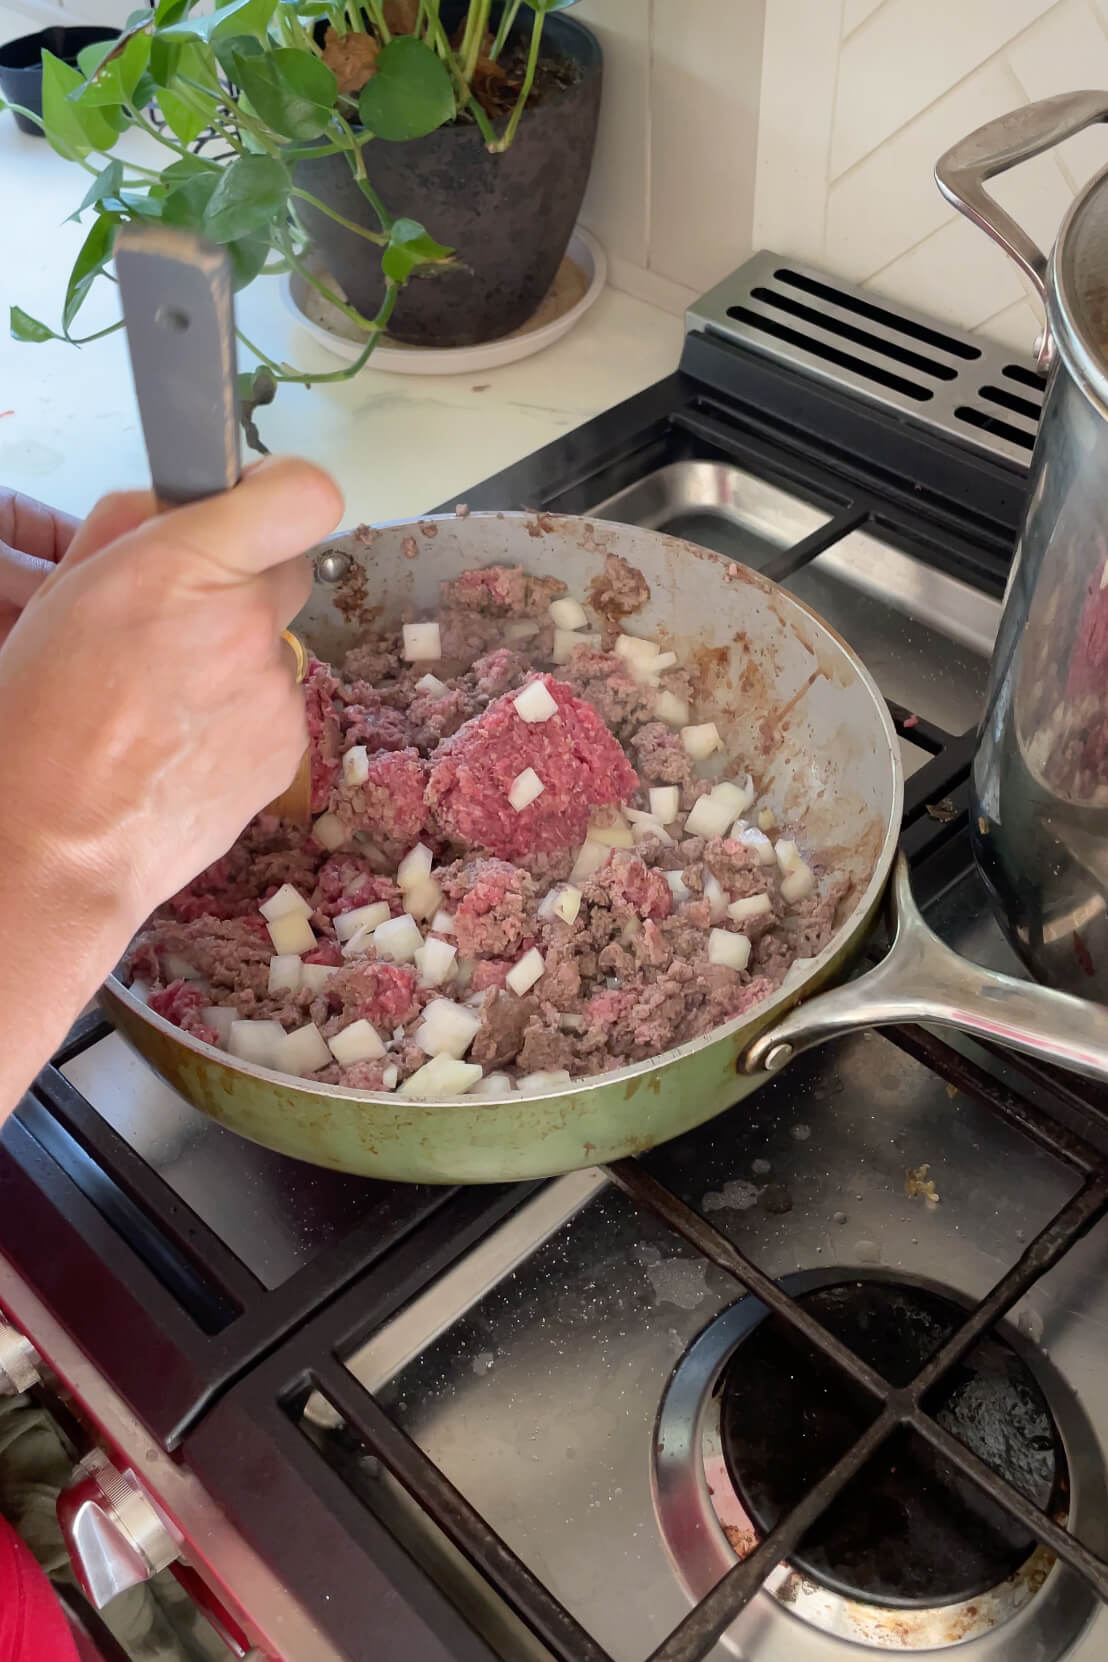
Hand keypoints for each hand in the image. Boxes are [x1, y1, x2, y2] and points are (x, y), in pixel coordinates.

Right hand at [0, 456, 340, 933]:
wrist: (55, 847)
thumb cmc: (37, 723)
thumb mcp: (60, 598)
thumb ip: (130, 532)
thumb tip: (176, 509)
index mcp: (184, 569)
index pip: (301, 495)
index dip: (280, 493)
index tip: (254, 506)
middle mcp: (245, 624)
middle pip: (289, 569)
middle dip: (245, 584)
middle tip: (185, 621)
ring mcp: (274, 691)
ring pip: (277, 647)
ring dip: (237, 660)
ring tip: (166, 705)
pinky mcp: (288, 748)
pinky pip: (276, 707)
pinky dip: (241, 718)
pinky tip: (184, 747)